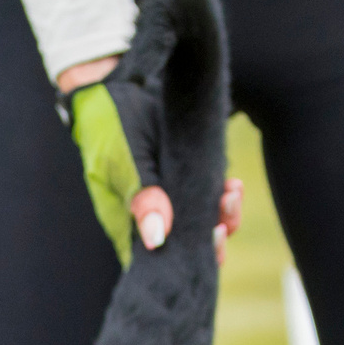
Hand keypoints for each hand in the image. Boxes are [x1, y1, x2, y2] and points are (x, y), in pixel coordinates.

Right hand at [58, 56, 245, 265]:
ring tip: (232, 194)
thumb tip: (158, 240)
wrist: (118, 82)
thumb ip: (142, 198)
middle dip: (212, 239)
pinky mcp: (186, 176)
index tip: (207, 246)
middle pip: (187, 245)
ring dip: (225, 215)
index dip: (184, 262)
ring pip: (204, 222)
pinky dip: (224, 195)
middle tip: (223, 226)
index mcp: (127, 222)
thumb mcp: (125, 161)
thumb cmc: (109, 124)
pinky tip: (233, 184)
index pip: (156, 261)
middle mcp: (151, 215)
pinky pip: (209, 196)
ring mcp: (171, 196)